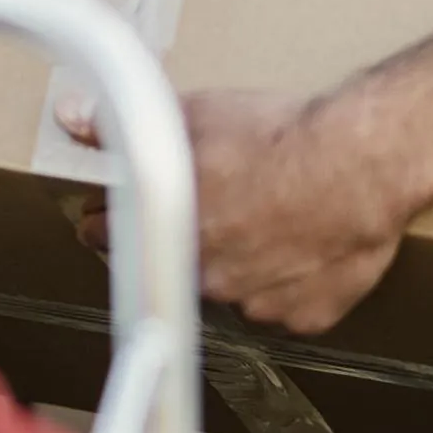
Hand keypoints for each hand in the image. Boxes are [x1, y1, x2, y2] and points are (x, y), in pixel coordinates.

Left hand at [60, 87, 418, 337]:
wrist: (360, 163)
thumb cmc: (279, 136)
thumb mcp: (194, 114)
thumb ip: (126, 125)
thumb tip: (72, 118)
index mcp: (170, 234)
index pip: (115, 239)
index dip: (115, 222)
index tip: (116, 214)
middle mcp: (207, 279)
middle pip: (181, 264)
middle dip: (193, 238)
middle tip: (224, 202)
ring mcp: (257, 305)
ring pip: (237, 288)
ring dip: (246, 260)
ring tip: (275, 216)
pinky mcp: (305, 317)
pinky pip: (288, 305)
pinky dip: (293, 282)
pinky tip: (307, 244)